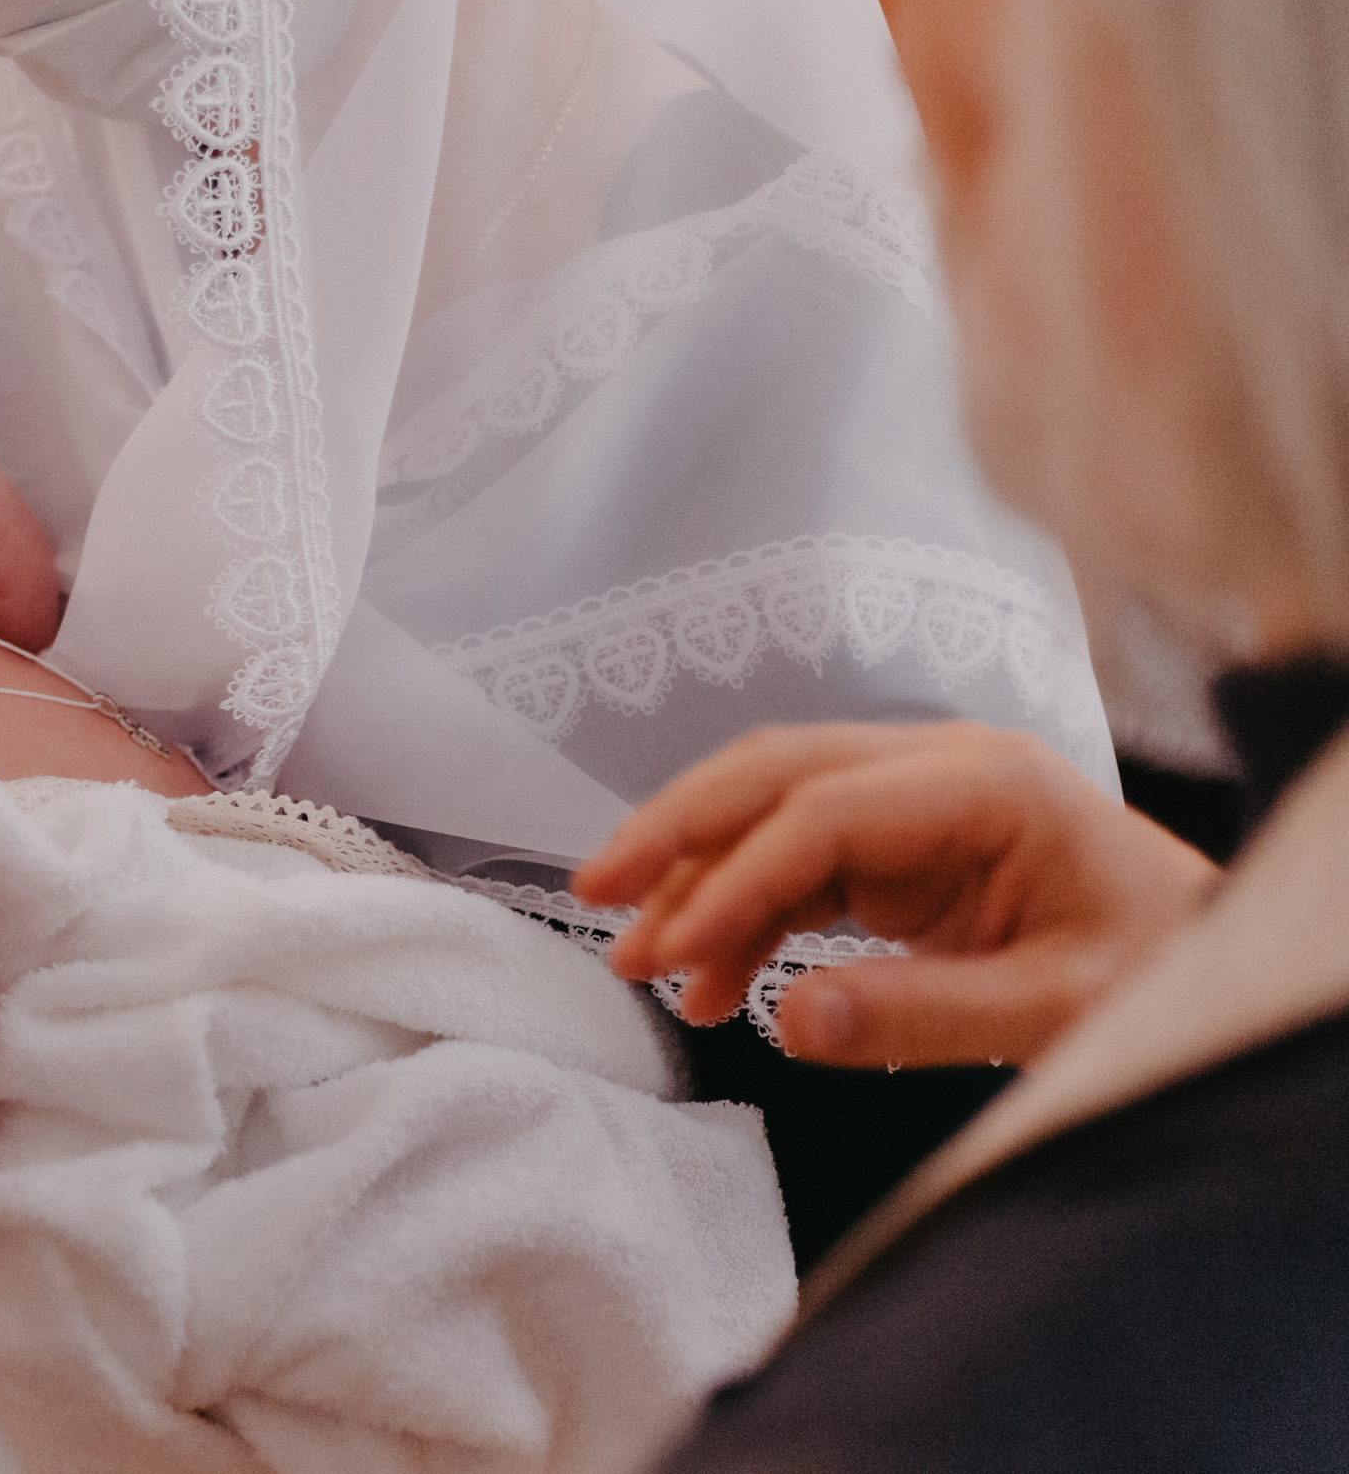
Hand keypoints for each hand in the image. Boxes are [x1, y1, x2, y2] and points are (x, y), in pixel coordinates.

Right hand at [576, 722, 1218, 1067]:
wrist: (1206, 963)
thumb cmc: (1158, 975)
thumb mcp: (1060, 1011)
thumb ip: (925, 1016)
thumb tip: (788, 1025)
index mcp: (985, 785)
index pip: (822, 812)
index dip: (736, 878)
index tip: (672, 950)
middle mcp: (938, 772)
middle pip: (773, 774)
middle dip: (674, 832)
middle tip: (591, 894)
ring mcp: (914, 803)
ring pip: (767, 815)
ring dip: (695, 882)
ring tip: (635, 963)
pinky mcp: (900, 848)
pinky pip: (794, 866)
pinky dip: (741, 918)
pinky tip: (708, 985)